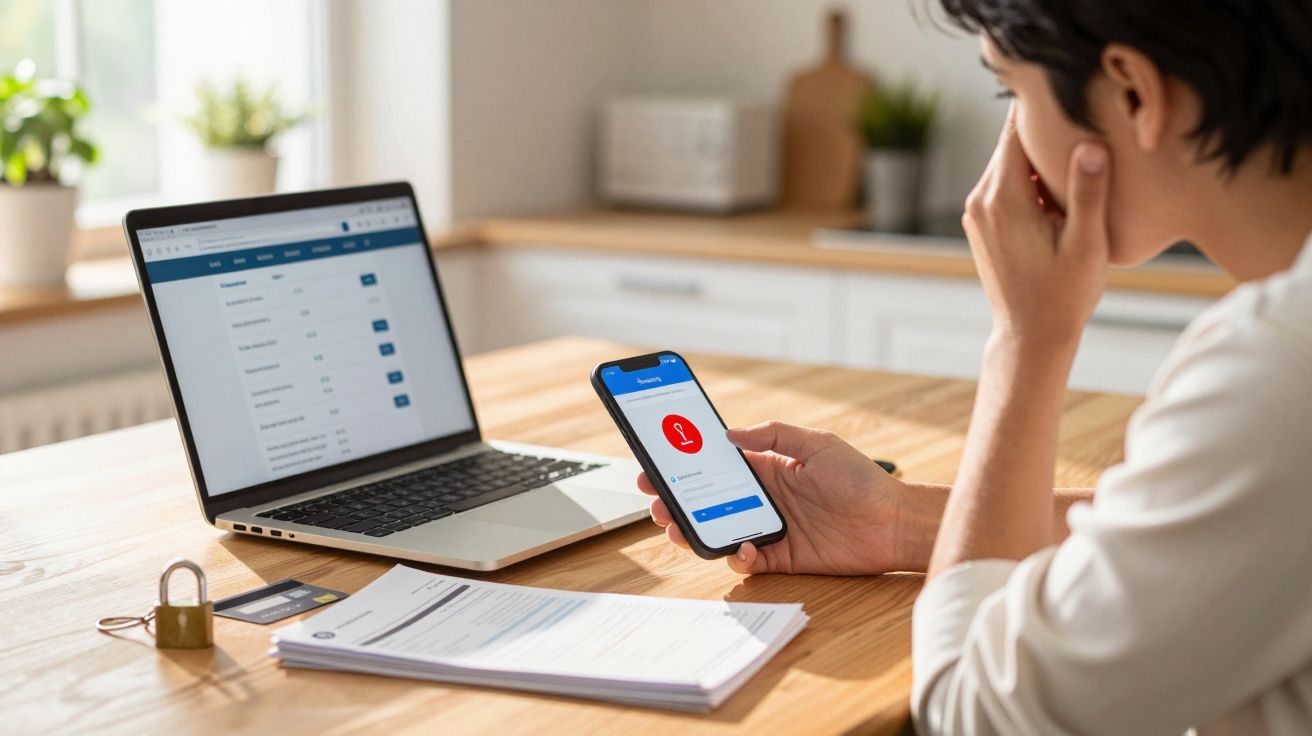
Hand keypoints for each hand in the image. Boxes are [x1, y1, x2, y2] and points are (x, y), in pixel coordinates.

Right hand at [637, 421, 921, 575]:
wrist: (893, 523)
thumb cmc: (860, 479)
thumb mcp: (816, 444)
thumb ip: (772, 436)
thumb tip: (728, 434)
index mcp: (766, 467)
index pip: (715, 465)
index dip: (685, 465)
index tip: (657, 463)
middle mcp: (762, 498)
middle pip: (707, 499)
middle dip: (675, 498)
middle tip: (653, 498)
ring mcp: (769, 528)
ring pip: (718, 530)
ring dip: (692, 528)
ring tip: (675, 525)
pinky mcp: (780, 557)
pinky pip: (745, 559)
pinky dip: (735, 556)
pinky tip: (739, 548)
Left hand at [962, 106, 1110, 348]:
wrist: (1029, 336)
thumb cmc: (1063, 295)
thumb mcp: (1086, 243)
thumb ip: (1088, 192)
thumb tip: (1088, 144)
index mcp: (1003, 198)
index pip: (1016, 131)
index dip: (1043, 108)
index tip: (1069, 91)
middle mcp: (980, 199)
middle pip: (1013, 144)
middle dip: (1047, 134)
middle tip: (1085, 120)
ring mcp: (976, 211)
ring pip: (1011, 164)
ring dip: (1042, 161)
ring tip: (1080, 159)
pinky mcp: (982, 221)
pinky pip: (1007, 184)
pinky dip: (1032, 181)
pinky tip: (1062, 193)